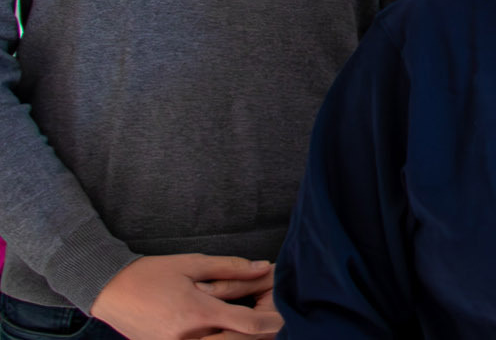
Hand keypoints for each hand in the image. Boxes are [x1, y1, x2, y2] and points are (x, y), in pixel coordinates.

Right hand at [89, 255, 282, 339]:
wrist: (109, 291)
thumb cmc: (152, 273)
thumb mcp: (193, 263)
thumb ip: (231, 268)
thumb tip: (264, 268)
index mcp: (198, 313)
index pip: (245, 324)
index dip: (270, 321)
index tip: (287, 316)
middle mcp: (187, 337)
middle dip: (255, 334)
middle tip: (275, 323)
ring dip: (233, 338)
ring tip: (250, 326)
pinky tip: (223, 332)